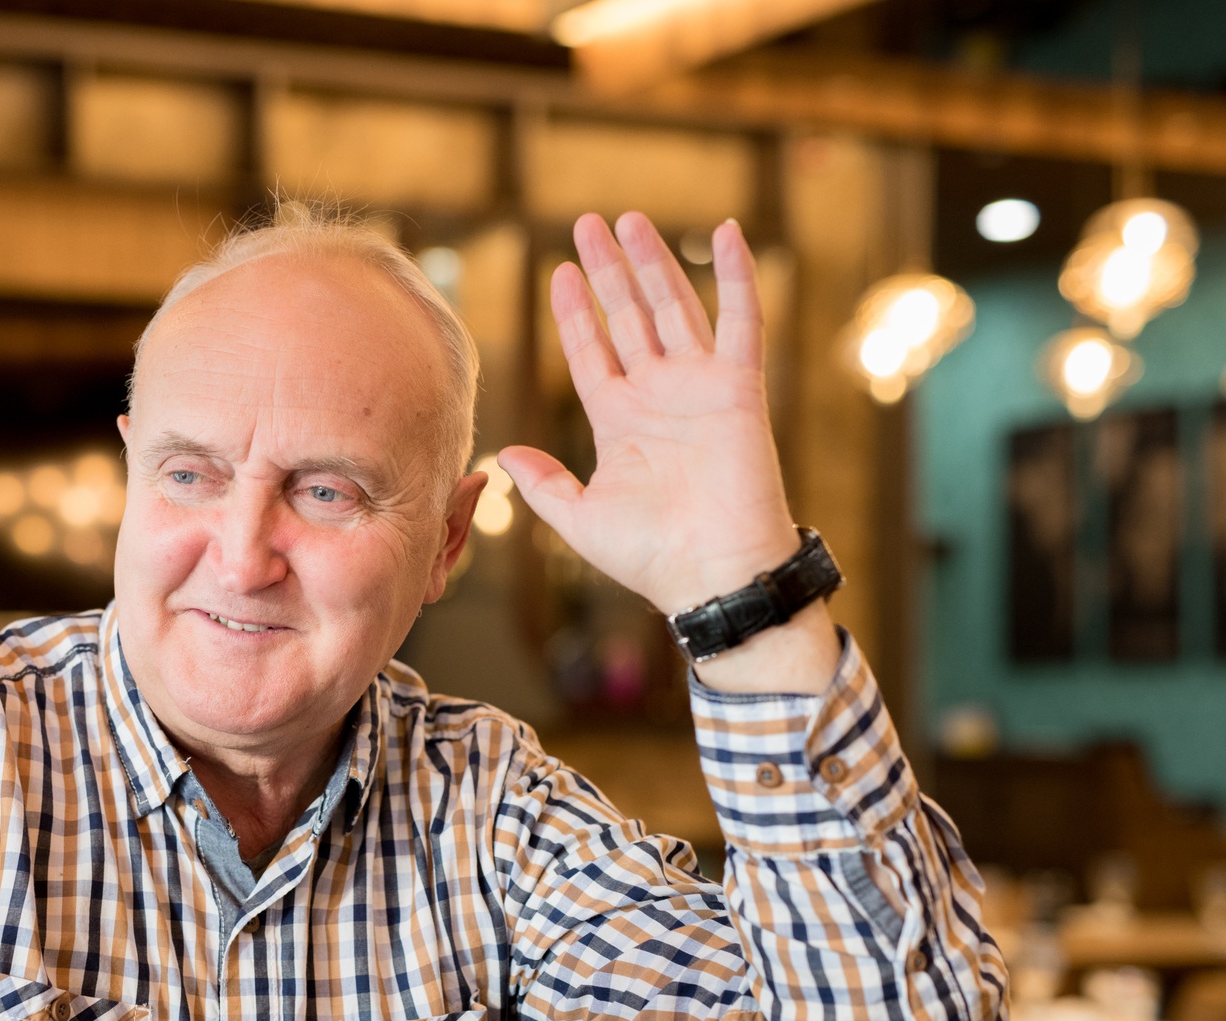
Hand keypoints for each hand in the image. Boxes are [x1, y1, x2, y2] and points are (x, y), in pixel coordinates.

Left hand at [498, 213, 838, 693]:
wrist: (711, 576)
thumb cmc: (651, 557)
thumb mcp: (579, 518)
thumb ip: (543, 484)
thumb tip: (503, 455)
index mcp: (620, 421)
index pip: (591, 351)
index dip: (576, 312)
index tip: (559, 271)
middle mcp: (658, 396)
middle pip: (628, 317)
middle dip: (607, 272)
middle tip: (587, 224)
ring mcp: (699, 387)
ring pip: (673, 307)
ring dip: (652, 263)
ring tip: (628, 221)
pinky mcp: (739, 388)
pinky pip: (742, 320)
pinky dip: (736, 276)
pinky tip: (726, 233)